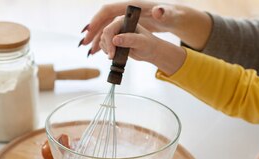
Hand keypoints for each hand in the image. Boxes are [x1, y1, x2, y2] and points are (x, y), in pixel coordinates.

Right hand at [80, 2, 212, 54]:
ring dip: (97, 38)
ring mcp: (125, 19)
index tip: (89, 30)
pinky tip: (99, 51)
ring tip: (90, 51)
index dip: (97, 19)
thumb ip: (164, 14)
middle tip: (85, 43)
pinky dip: (105, 42)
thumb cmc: (171, 15)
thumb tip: (158, 12)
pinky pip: (111, 33)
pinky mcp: (127, 27)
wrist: (174, 17)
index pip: (108, 10)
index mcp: (132, 7)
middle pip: (103, 19)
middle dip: (93, 31)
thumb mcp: (169, 15)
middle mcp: (125, 12)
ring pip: (105, 27)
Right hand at [98, 18, 185, 74]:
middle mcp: (118, 24)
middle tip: (113, 57)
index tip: (112, 54)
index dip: (108, 43)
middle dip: (107, 47)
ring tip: (115, 56)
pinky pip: (103, 44)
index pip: (109, 29)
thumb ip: (130, 40)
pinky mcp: (114, 38)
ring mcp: (115, 31)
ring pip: (102, 40)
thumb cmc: (149, 44)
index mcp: (124, 20)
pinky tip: (114, 55)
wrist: (150, 50)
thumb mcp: (142, 42)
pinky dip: (106, 50)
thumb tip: (115, 39)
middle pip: (104, 35)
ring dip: (106, 49)